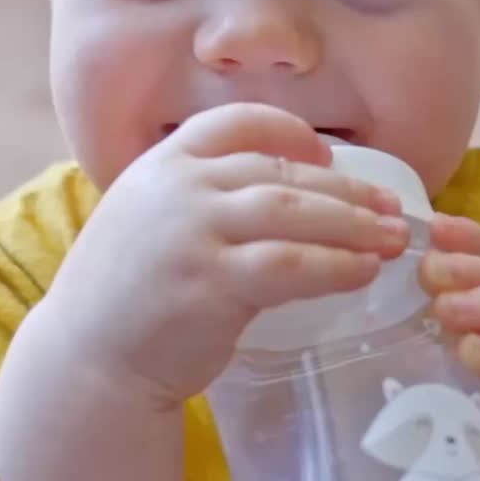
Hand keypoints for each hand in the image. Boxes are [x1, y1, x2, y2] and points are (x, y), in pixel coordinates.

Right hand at [50, 104, 407, 406]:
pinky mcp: (212, 284)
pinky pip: (293, 265)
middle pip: (280, 172)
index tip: (327, 157)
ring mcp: (194, 232)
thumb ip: (202, 198)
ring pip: (294, 213)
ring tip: (393, 239)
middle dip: (346, 191)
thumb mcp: (149, 220)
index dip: (290, 133)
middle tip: (392, 208)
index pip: (236, 123)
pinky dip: (337, 266)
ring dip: (354, 225)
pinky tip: (363, 272)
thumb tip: (289, 195)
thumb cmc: (126, 294)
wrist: (86, 357)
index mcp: (163, 164)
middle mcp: (178, 187)